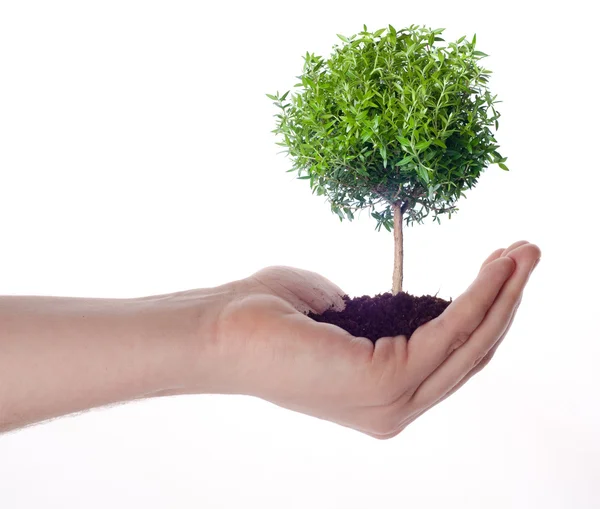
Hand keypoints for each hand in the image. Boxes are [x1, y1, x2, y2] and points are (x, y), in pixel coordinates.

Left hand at [201, 241, 540, 438]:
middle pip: (470, 352)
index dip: (480, 310)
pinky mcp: (386, 382)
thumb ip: (376, 315)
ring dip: (502, 294)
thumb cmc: (267, 315)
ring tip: (525, 252)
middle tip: (528, 253)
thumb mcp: (337, 311)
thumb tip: (400, 303)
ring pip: (469, 344)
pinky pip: (448, 332)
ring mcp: (391, 402)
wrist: (219, 330)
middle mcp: (393, 407)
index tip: (499, 265)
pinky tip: (496, 267)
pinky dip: (478, 297)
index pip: (447, 355)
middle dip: (505, 300)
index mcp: (380, 392)